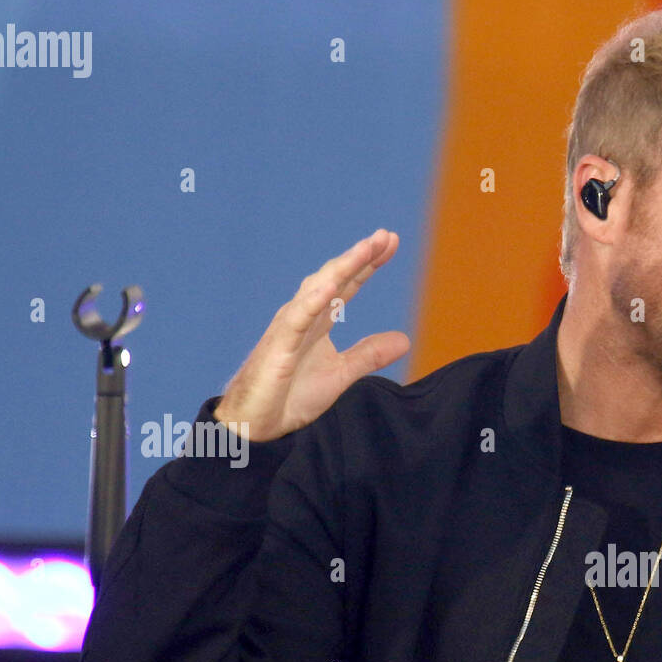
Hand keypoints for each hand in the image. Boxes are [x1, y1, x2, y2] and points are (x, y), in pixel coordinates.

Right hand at [213, 229, 410, 441]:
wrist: (257, 425)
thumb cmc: (291, 395)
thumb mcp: (342, 373)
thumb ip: (369, 354)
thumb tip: (404, 340)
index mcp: (319, 321)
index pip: (348, 286)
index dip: (368, 264)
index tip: (391, 242)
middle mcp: (303, 317)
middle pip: (335, 279)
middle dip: (359, 257)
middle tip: (385, 236)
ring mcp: (289, 329)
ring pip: (317, 290)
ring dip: (342, 268)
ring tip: (365, 249)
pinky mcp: (277, 346)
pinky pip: (296, 319)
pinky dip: (313, 301)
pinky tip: (331, 285)